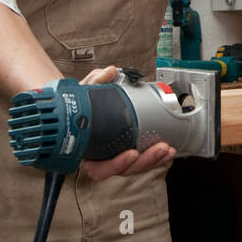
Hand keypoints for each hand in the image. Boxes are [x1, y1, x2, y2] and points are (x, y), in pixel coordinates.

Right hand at [73, 65, 175, 181]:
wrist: (74, 110)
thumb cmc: (78, 107)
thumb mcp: (81, 94)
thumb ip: (94, 82)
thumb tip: (109, 72)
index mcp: (84, 151)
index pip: (98, 167)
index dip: (115, 164)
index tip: (132, 152)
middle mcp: (98, 159)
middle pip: (122, 170)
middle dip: (144, 161)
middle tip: (160, 147)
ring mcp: (112, 158)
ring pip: (133, 168)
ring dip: (153, 160)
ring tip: (167, 149)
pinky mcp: (125, 153)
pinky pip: (140, 162)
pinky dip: (154, 158)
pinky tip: (167, 152)